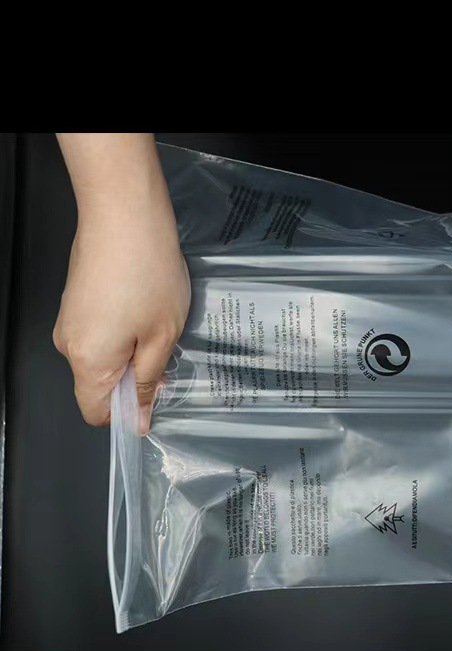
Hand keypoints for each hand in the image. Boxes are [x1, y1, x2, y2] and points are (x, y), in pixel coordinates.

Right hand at [53, 175, 189, 434]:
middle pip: (100, 383)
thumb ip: (149, 380)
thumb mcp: (162, 336)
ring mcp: (69, 319)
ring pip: (103, 356)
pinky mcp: (76, 299)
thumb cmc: (149, 277)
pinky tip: (147, 305)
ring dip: (133, 350)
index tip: (158, 391)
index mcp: (88, 362)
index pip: (97, 413)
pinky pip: (100, 332)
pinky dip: (124, 329)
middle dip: (136, 377)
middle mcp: (68, 345)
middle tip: (168, 348)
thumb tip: (139, 420)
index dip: (128, 412)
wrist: (123, 213)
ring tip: (160, 321)